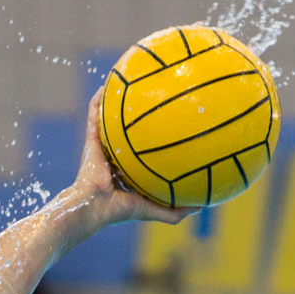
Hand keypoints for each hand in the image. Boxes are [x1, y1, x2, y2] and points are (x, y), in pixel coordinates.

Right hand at [72, 88, 194, 226]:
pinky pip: (94, 115)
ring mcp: (102, 147)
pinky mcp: (91, 141)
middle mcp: (115, 156)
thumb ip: (176, 210)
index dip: (154, 141)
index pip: (142, 152)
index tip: (170, 127)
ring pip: (110, 120)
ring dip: (116, 102)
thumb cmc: (121, 211)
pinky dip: (99, 100)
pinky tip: (108, 84)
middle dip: (138, 117)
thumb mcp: (154, 209)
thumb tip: (202, 206)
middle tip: (154, 100)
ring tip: (127, 82)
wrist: (95, 207)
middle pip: (128, 132)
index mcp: (128, 170)